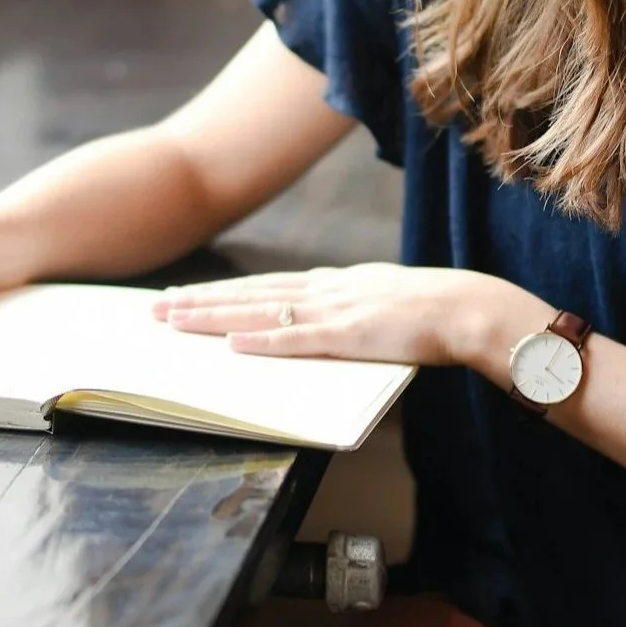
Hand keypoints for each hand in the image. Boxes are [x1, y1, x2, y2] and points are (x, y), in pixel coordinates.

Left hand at [152, 263, 551, 372]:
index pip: (263, 286)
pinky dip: (261, 340)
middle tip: (155, 310)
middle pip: (249, 294)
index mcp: (333, 283)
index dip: (220, 293)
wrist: (469, 308)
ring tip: (174, 321)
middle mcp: (325, 290)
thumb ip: (347, 309)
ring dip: (214, 317)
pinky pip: (297, 339)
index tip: (183, 297)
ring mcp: (334, 310)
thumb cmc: (432, 312)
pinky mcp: (349, 335)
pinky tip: (231, 343)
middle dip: (199, 302)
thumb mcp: (380, 302)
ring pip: (260, 311)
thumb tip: (320, 322)